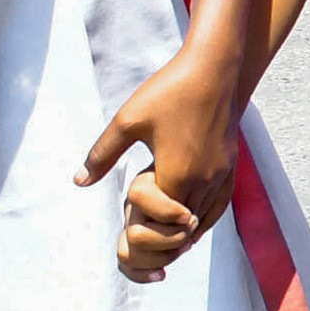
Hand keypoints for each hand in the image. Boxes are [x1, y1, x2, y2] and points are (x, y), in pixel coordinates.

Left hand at [81, 56, 241, 279]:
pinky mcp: (231, 169)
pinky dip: (201, 222)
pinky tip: (188, 222)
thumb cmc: (169, 91)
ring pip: (202, 223)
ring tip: (161, 239)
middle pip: (181, 231)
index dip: (139, 225)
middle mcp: (204, 181)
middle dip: (158, 239)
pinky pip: (217, 209)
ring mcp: (222, 177)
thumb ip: (103, 155)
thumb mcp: (128, 120)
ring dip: (179, 234)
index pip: (157, 223)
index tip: (126, 220)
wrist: (215, 69)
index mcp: (177, 174)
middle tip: (138, 241)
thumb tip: (78, 181)